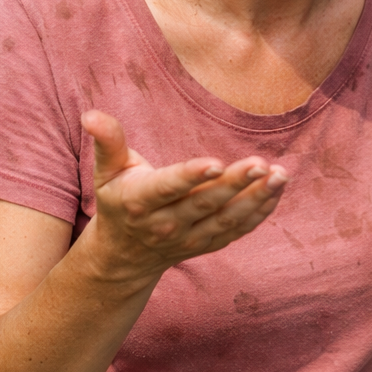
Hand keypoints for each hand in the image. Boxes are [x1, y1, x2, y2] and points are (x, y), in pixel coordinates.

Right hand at [80, 110, 286, 284]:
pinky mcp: (207, 244)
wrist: (122, 256)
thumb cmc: (117, 200)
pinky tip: (277, 189)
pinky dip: (260, 212)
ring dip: (256, 198)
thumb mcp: (107, 171)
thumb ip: (108, 142)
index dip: (191, 176)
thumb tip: (91, 114)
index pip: (168, 187)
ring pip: (227, 219)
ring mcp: (189, 238)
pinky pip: (237, 230)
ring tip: (280, 175)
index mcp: (140, 201)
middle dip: (235, 183)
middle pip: (205, 203)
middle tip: (260, 163)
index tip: (215, 162)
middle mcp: (165, 224)